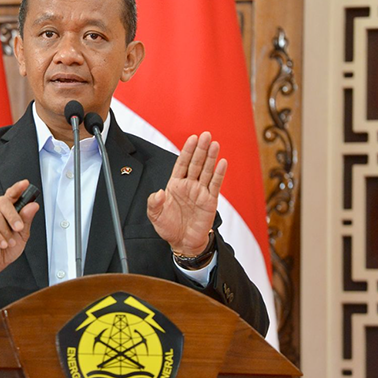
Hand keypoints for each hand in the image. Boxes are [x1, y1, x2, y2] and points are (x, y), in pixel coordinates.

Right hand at [0, 179, 39, 293]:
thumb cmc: (7, 248)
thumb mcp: (22, 235)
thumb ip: (26, 220)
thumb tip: (33, 206)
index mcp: (6, 210)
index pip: (11, 195)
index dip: (17, 188)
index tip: (25, 184)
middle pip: (2, 202)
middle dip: (13, 216)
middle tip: (19, 228)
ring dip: (6, 232)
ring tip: (9, 242)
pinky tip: (2, 244)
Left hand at [147, 132, 226, 255]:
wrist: (182, 243)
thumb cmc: (168, 227)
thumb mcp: (155, 215)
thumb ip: (154, 203)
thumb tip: (160, 193)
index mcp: (175, 185)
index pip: (182, 163)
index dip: (186, 151)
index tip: (191, 138)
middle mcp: (189, 185)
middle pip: (195, 163)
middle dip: (200, 149)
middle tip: (206, 134)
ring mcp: (200, 192)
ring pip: (206, 171)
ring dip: (210, 157)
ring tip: (214, 144)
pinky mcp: (210, 201)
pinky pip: (215, 185)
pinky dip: (218, 174)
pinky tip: (222, 163)